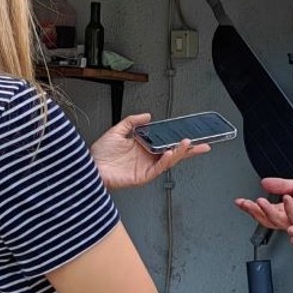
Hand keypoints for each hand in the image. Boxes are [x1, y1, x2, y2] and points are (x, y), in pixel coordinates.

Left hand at [90, 112, 209, 188]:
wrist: (89, 167)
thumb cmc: (100, 154)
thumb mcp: (117, 131)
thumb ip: (132, 122)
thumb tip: (147, 115)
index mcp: (144, 148)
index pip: (167, 143)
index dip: (180, 140)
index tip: (192, 135)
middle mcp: (147, 158)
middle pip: (174, 153)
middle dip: (190, 150)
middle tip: (203, 144)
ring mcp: (146, 168)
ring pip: (168, 161)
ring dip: (180, 152)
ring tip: (187, 144)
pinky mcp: (141, 176)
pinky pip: (157, 169)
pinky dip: (165, 161)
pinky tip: (170, 153)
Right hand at [235, 176, 292, 234]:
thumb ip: (281, 185)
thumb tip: (264, 183)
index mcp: (288, 211)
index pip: (265, 211)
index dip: (251, 207)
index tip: (239, 201)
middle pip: (268, 219)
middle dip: (254, 212)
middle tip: (245, 204)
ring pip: (279, 221)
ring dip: (267, 212)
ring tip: (258, 202)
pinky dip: (290, 208)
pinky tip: (286, 199)